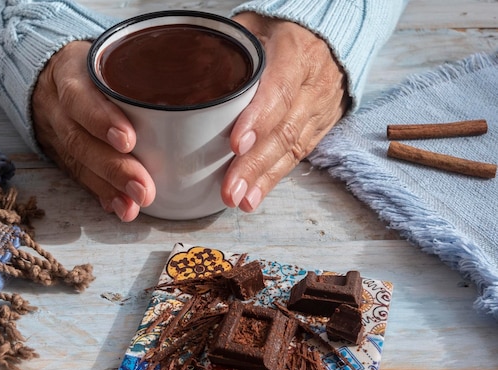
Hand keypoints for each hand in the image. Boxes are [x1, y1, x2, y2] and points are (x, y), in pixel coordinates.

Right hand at [31, 40, 155, 221]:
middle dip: (113, 168)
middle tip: (143, 189)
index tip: (128, 140)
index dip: (100, 119)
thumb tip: (199, 97)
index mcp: (71, 73)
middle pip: (80, 139)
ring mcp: (58, 133)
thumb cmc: (98, 66)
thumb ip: (145, 66)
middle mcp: (59, 107)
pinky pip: (80, 178)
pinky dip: (102, 194)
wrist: (50, 78)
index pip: (80, 96)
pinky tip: (121, 208)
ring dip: (108, 188)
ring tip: (133, 206)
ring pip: (79, 163)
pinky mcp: (63, 155)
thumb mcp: (111, 55)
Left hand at [223, 13, 349, 211]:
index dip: (258, 119)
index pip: (278, 90)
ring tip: (240, 200)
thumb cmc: (282, 32)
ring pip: (292, 148)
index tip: (235, 144)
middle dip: (255, 163)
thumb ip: (225, 48)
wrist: (330, 37)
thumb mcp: (254, 27)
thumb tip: (180, 71)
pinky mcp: (319, 128)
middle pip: (284, 129)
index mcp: (295, 53)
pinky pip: (297, 156)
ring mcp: (319, 110)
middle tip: (230, 189)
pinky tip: (255, 197)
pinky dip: (274, 178)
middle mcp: (312, 85)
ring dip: (264, 178)